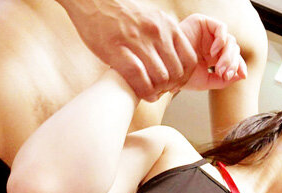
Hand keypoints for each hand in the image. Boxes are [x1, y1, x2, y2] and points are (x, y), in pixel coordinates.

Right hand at [58, 0, 197, 101]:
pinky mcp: (117, 49)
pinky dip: (144, 90)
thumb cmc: (121, 15)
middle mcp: (156, 32)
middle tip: (162, 91)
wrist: (92, 2)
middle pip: (176, 72)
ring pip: (161, 76)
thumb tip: (174, 61)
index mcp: (167, 25)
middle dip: (170, 87)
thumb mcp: (152, 20)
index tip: (176, 84)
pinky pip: (139, 77)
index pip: (189, 59)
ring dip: (158, 91)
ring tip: (151, 93)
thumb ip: (165, 37)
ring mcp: (137, 40)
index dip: (185, 77)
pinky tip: (142, 93)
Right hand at [178, 14, 247, 90]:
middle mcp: (212, 43)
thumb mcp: (206, 81)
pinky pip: (221, 28)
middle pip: (233, 49)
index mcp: (214, 57)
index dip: (240, 65)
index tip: (242, 75)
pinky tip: (213, 52)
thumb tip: (242, 76)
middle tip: (224, 74)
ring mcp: (208, 33)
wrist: (166, 68)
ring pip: (230, 40)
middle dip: (232, 63)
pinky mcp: (203, 22)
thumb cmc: (181, 75)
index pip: (234, 58)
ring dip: (227, 56)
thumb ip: (223, 80)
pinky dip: (221, 40)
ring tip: (218, 68)